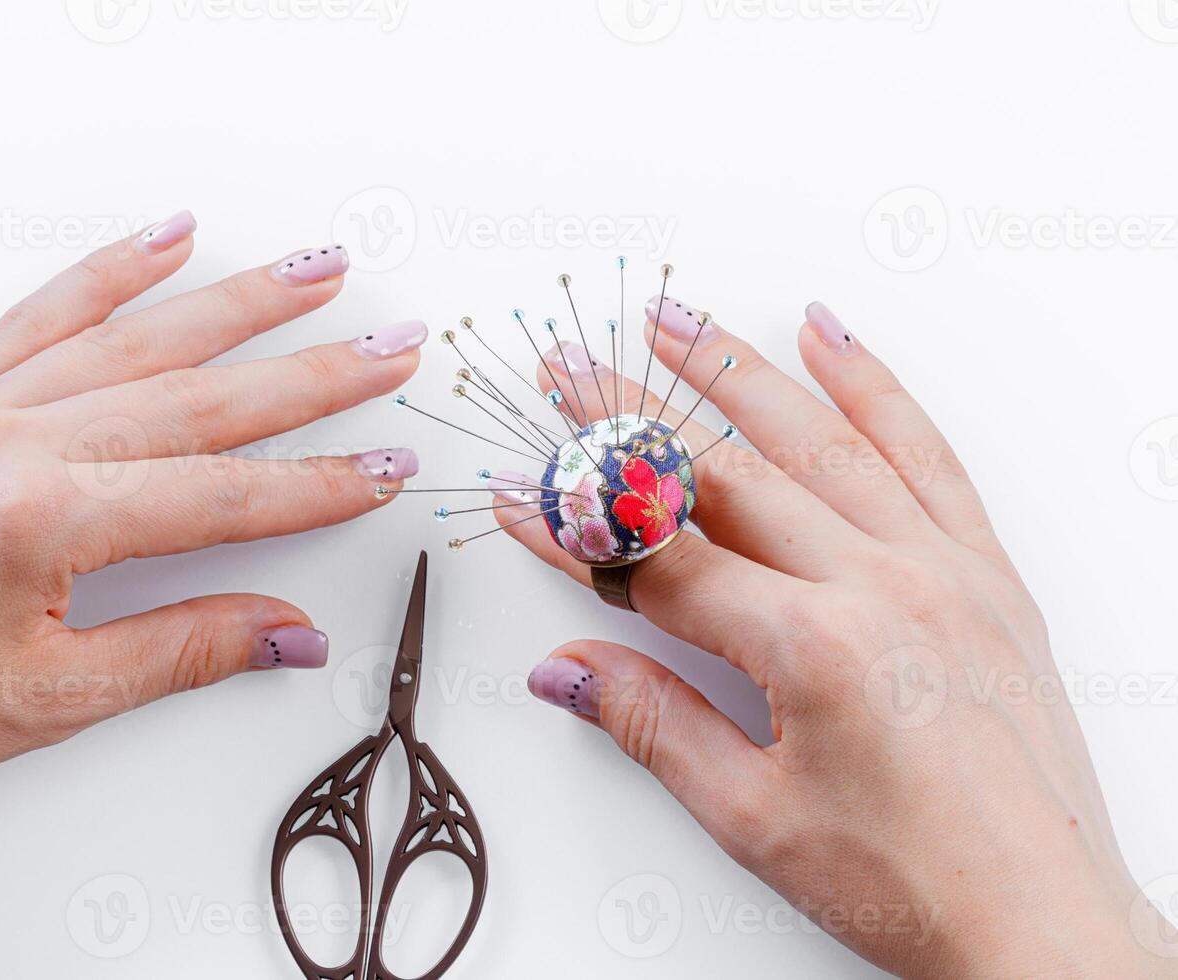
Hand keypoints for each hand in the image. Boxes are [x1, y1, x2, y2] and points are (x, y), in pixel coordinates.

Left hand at [0, 213, 425, 862]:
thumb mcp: (52, 699)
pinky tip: (164, 240)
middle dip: (310, 372)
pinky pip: (37, 317)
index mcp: (38, 520)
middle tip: (388, 347)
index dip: (318, 485)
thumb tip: (288, 633)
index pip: (221, 494)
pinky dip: (105, 274)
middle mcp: (9, 443)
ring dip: (234, 302)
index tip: (385, 469)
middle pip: (196, 397)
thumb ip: (184, 650)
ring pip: (131, 338)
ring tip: (312, 273)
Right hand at [496, 301, 1175, 976]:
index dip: (577, 529)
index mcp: (815, 648)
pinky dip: (874, 387)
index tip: (523, 494)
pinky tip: (830, 339)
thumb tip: (569, 668)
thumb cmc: (913, 885)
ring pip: (820, 439)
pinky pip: (926, 453)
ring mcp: (943, 568)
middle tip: (570, 374)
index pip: (660, 561)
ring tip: (674, 321)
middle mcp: (883, 586)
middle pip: (725, 477)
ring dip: (737, 371)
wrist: (1044, 925)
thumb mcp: (753, 818)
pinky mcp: (987, 571)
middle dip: (631, 420)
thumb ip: (653, 723)